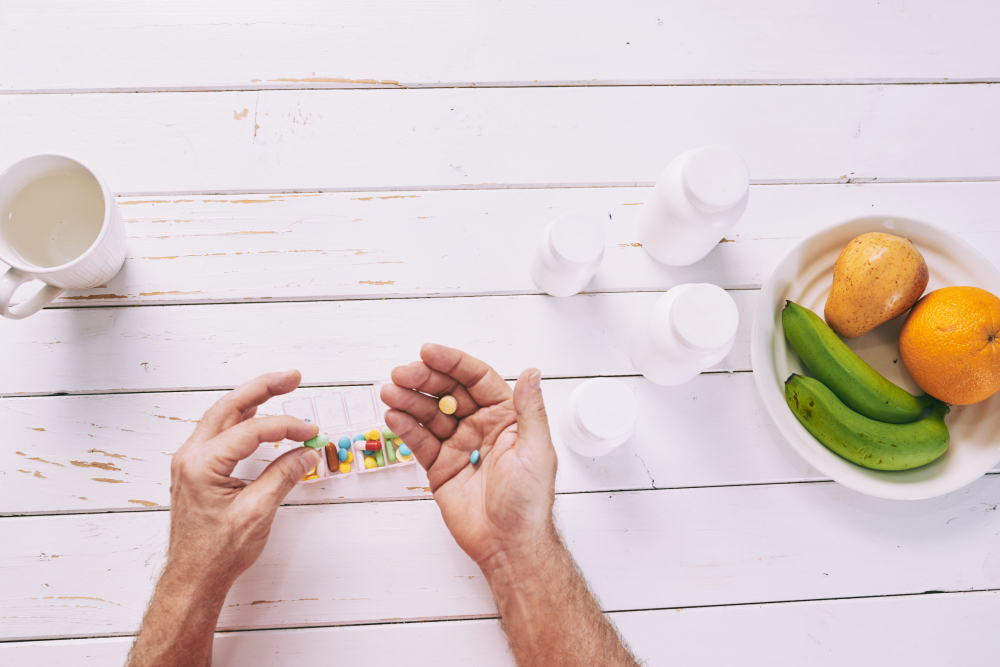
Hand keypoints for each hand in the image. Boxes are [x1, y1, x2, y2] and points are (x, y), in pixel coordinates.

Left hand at [167, 369, 320, 587]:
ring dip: (252, 400)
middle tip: (292, 377)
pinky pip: (220, 432)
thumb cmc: (216, 553)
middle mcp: (191, 456)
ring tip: (280, 386)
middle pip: (229, 407)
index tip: (310, 431)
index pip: (250, 430)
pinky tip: (257, 414)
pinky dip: (242, 419)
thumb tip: (307, 452)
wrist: (193, 578)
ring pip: (222, 416)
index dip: (286, 426)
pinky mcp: (197, 469)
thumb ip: (283, 476)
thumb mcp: (257, 512)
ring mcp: (191, 461)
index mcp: (201, 464)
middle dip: (263, 389)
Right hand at [381, 344, 557, 568]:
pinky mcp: (439, 465)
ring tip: (390, 392)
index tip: (429, 352)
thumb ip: (529, 409)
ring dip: (408, 400)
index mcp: (505, 416)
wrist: (508, 543)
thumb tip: (532, 371)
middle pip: (448, 392)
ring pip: (429, 413)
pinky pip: (419, 440)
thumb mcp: (535, 448)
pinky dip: (405, 427)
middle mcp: (480, 425)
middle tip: (401, 373)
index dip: (453, 363)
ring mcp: (458, 444)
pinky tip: (393, 415)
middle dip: (424, 379)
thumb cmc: (528, 500)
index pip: (476, 379)